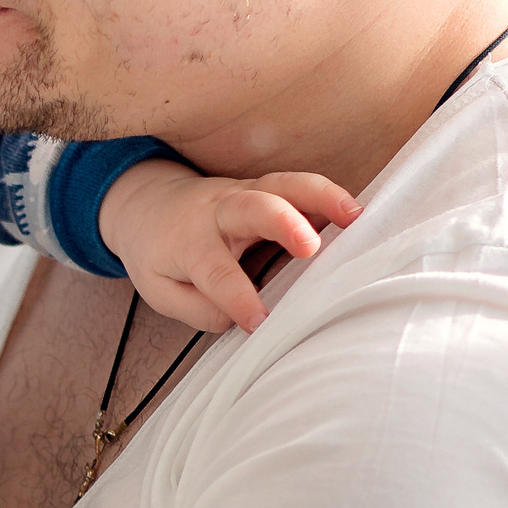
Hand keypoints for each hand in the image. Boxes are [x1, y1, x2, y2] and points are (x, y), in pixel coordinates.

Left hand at [97, 161, 359, 336]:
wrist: (149, 205)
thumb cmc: (160, 253)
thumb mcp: (161, 290)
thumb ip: (199, 308)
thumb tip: (243, 318)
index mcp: (189, 240)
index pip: (215, 270)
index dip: (237, 296)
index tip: (259, 322)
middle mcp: (220, 211)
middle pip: (252, 207)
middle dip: (282, 223)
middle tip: (311, 248)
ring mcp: (247, 193)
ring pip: (285, 185)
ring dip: (321, 197)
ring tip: (357, 217)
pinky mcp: (269, 189)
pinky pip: (301, 188)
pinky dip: (329, 197)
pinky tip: (359, 215)